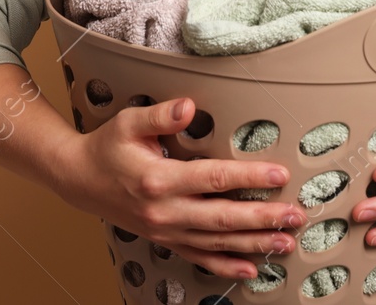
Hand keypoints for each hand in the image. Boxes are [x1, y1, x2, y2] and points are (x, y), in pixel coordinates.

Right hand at [48, 96, 307, 279]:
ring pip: (216, 243)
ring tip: (285, 242)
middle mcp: (164, 211)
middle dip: (263, 218)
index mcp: (159, 179)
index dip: (248, 178)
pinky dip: (226, 266)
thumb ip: (161, 115)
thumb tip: (189, 105)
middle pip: (222, 218)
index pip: (214, 178)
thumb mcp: (129, 122)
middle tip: (296, 215)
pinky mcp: (165, 240)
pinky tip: (251, 269)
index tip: (279, 175)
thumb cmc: (108, 146)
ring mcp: (165, 231)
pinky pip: (200, 257)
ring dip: (253, 244)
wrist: (79, 179)